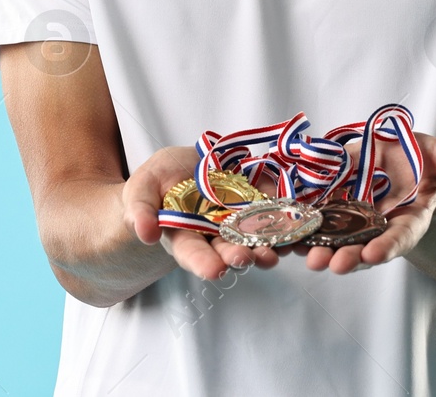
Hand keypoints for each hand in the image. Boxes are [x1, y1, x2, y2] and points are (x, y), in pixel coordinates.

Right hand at [120, 145, 280, 280]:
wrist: (184, 165)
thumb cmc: (158, 182)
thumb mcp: (142, 188)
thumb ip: (140, 210)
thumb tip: (146, 233)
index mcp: (185, 237)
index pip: (193, 254)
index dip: (203, 263)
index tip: (214, 271)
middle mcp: (215, 235)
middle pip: (228, 250)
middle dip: (238, 256)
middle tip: (246, 259)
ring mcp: (239, 220)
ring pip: (255, 238)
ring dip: (265, 246)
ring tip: (272, 252)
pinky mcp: (259, 201)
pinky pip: (275, 211)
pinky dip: (285, 219)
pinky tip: (294, 223)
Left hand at [281, 131, 435, 274]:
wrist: (399, 163)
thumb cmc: (425, 163)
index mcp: (410, 217)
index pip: (401, 236)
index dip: (389, 246)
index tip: (374, 256)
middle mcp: (379, 225)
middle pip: (362, 245)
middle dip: (346, 256)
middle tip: (326, 265)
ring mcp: (353, 219)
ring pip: (333, 237)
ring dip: (315, 248)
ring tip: (300, 256)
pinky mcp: (330, 205)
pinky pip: (312, 218)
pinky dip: (296, 226)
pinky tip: (279, 231)